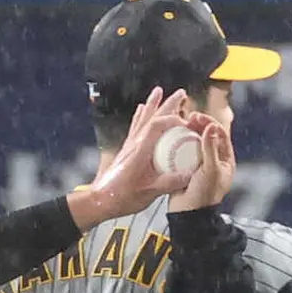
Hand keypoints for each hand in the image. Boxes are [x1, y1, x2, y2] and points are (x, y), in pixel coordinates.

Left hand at [68, 87, 194, 229]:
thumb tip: (190, 174)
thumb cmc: (121, 197)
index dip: (173, 119)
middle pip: (152, 117)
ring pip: (142, 119)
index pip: (157, 125)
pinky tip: (141, 109)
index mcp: (140, 151)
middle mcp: (134, 144)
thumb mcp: (150, 192)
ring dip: (153, 104)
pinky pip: (135, 127)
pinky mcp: (127, 150)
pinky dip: (140, 116)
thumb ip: (170, 183)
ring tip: (159, 91)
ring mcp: (130, 145)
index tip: (187, 122)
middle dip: (168, 104)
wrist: (101, 201)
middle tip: (181, 94)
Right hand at [168, 114, 235, 211]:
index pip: (220, 135)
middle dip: (199, 124)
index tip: (199, 118)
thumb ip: (210, 149)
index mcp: (225, 160)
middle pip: (207, 135)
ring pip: (195, 141)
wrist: (188, 214)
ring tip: (181, 124)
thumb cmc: (204, 196)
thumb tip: (211, 127)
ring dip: (188, 131)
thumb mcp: (210, 170)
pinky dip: (179, 142)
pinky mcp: (185, 167)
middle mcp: (213, 160)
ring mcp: (198, 163)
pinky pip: (183, 150)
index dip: (210, 123)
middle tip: (189, 118)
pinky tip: (172, 137)